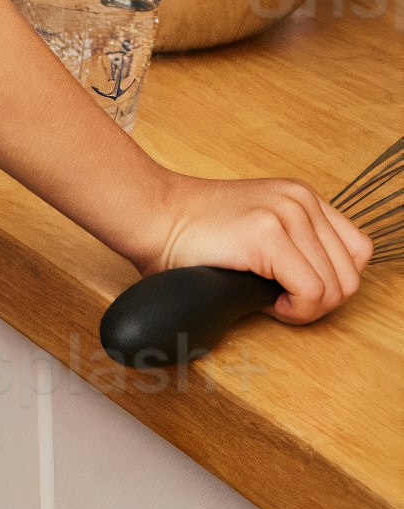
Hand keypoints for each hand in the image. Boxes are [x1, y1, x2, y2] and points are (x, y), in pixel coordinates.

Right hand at [149, 174, 374, 324]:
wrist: (150, 217)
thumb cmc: (195, 235)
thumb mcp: (262, 227)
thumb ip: (298, 246)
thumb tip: (327, 291)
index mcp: (303, 197)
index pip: (358, 252)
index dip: (332, 282)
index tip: (296, 289)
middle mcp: (301, 199)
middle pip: (351, 277)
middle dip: (320, 302)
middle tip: (281, 300)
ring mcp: (287, 213)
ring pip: (335, 289)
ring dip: (305, 308)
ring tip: (270, 298)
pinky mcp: (268, 233)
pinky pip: (311, 294)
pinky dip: (294, 311)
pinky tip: (266, 301)